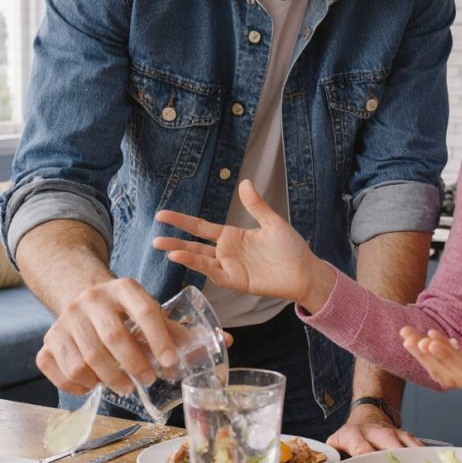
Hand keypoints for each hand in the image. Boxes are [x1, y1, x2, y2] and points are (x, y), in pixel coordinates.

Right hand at [36, 278, 179, 395]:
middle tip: (148, 380)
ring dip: (109, 379)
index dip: (159, 340)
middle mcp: (91, 299)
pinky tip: (95, 386)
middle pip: (112, 337)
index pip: (145, 312)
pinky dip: (78, 385)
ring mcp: (66, 319)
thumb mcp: (149, 310)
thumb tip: (222, 341)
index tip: (170, 363)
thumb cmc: (125, 311)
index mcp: (124, 288)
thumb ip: (177, 330)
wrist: (84, 297)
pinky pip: (59, 370)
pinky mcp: (48, 340)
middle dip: (134, 365)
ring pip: (85, 359)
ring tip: (126, 386)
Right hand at [153, 181, 334, 311]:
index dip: (182, 221)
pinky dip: (198, 266)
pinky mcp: (236, 280)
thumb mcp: (272, 222)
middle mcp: (227, 251)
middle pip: (195, 245)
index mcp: (233, 235)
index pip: (201, 227)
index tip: (162, 214)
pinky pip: (213, 273)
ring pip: (200, 259)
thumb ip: (256, 206)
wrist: (304, 270)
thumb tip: (244, 182)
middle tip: (155, 237)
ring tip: (164, 247)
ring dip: (183, 254)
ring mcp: (230, 266)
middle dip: (175, 240)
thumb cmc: (290, 247)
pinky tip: (184, 259)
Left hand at [327, 402, 422, 455]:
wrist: (368, 412)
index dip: (369, 460)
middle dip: (395, 462)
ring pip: (406, 445)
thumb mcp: (336, 441)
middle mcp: (376, 432)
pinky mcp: (406, 435)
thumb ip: (333, 456)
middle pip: (389, 446)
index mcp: (355, 435)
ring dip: (413, 461)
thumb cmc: (352, 433)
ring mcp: (393, 433)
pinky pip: (417, 446)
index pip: (362, 449)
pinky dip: (423, 458)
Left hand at [400, 317, 461, 403]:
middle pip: (454, 377)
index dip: (451, 359)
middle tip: (407, 335)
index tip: (430, 340)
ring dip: (426, 356)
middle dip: (429, 357)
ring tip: (407, 335)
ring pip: (449, 375)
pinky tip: (433, 337)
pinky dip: (440, 355)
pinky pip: (455, 370)